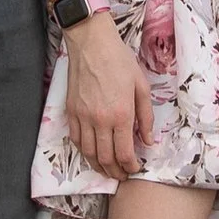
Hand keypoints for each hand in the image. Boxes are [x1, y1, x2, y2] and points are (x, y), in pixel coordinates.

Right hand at [62, 13, 154, 179]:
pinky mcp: (71, 111)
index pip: (124, 152)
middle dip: (115, 171)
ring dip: (98, 166)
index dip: (130, 166)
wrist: (91, 43)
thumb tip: (148, 140)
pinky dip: (84, 152)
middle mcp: (100, 119)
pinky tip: (91, 154)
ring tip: (107, 171)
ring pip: (88, 153)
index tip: (135, 169)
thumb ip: (146, 116)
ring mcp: (82, 117)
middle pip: (105, 158)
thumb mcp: (141, 86)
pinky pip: (76, 140)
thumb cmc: (119, 61)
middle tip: (122, 175)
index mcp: (121, 114)